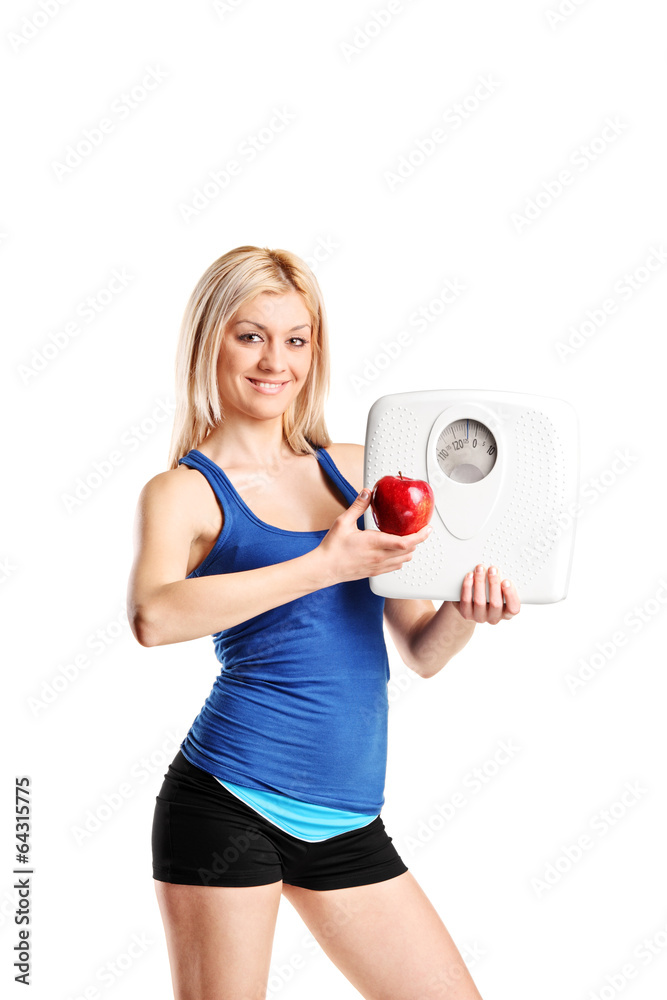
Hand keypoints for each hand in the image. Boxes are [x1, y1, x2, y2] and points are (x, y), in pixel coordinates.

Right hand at [316, 489, 431, 585]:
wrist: (324, 568)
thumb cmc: (332, 547)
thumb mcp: (343, 522)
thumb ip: (357, 506)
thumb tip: (367, 492)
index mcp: (374, 542)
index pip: (405, 542)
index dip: (420, 535)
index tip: (427, 528)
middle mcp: (379, 557)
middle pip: (409, 551)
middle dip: (418, 541)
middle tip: (421, 530)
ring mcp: (378, 566)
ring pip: (404, 560)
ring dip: (410, 550)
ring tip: (409, 539)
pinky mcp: (374, 572)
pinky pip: (395, 567)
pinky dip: (400, 558)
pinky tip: (395, 551)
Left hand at [451, 564, 520, 623]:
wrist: (471, 605)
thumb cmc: (490, 594)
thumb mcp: (500, 590)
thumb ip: (502, 583)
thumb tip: (499, 570)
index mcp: (506, 612)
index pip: (513, 608)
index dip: (511, 595)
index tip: (507, 581)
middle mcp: (494, 617)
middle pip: (496, 604)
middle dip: (494, 583)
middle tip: (492, 569)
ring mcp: (479, 617)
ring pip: (480, 601)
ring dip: (480, 582)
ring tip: (480, 569)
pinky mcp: (466, 614)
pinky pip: (466, 600)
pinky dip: (468, 586)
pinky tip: (470, 576)